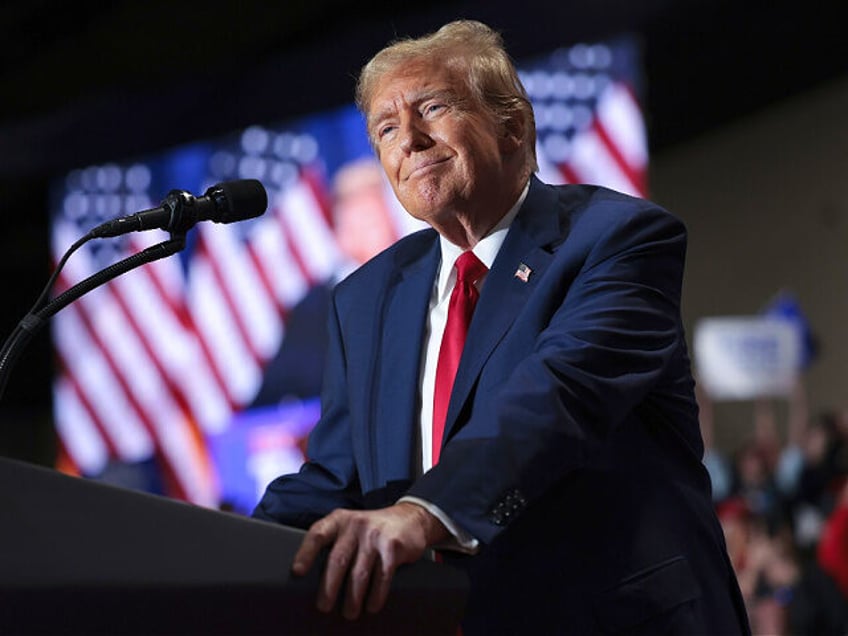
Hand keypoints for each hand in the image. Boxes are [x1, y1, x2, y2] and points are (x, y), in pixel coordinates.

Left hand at [292, 502, 449, 619]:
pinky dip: (376, 596)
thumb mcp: (350, 527)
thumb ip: (334, 543)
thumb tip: (310, 576)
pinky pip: (382, 577)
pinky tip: (372, 606)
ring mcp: (375, 535)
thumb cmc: (371, 529)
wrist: (410, 518)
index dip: (305, 553)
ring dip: (353, 598)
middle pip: (337, 560)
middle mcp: (356, 525)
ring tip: (349, 613)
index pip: (318, 534)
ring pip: (359, 573)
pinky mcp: (393, 547)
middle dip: (329, 588)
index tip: (297, 572)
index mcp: (340, 520)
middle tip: (324, 607)